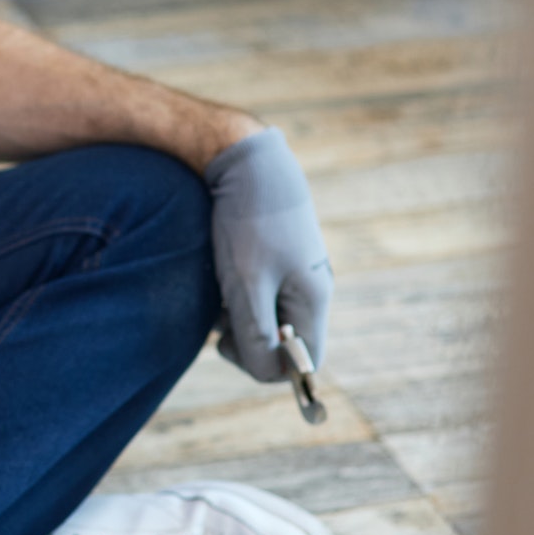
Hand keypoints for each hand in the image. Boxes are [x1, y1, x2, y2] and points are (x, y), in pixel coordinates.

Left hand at [205, 125, 331, 383]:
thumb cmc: (246, 223)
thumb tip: (270, 375)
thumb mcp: (246, 284)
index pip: (305, 363)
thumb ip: (257, 335)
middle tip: (219, 311)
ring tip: (221, 282)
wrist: (246, 160)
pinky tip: (225, 268)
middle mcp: (313, 290)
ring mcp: (299, 273)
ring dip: (238, 313)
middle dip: (246, 337)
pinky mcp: (281, 258)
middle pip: (283, 343)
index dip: (269, 366)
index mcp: (314, 300)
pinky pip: (261, 293)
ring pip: (267, 318)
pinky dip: (239, 291)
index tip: (232, 342)